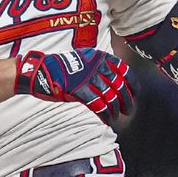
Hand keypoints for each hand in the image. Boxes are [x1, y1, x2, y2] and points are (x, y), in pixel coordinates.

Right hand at [14, 49, 135, 121]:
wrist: (41, 70)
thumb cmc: (63, 67)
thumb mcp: (85, 59)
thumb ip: (100, 67)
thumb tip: (117, 82)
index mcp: (100, 57)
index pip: (125, 72)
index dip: (133, 85)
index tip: (135, 95)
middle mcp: (97, 66)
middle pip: (120, 86)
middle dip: (127, 101)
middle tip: (128, 111)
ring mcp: (88, 78)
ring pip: (111, 97)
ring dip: (116, 110)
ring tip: (116, 117)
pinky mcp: (79, 90)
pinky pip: (98, 105)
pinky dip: (104, 114)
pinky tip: (106, 120)